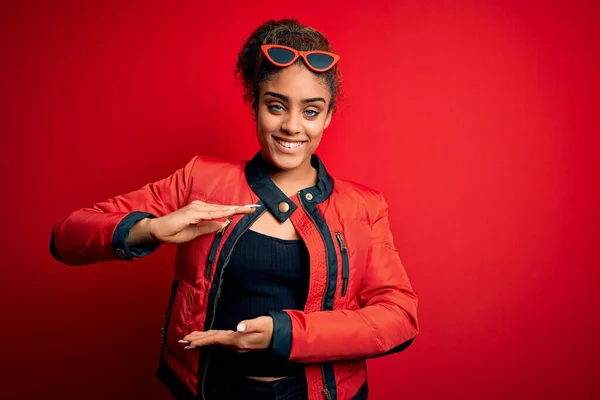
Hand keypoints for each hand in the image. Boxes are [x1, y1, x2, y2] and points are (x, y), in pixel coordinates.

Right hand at [130, 200, 259, 244]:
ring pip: (219, 209)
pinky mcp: (192, 213)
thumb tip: (223, 224)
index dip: (236, 210)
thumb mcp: (195, 233)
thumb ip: (208, 228)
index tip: (249, 210)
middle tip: (254, 208)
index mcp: (201, 211)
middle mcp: (200, 207)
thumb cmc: (174, 232)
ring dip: (233, 209)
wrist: (157, 231)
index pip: (222, 211)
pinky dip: (221, 213)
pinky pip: (209, 214)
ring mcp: (196, 209)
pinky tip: (230, 213)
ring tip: (247, 209)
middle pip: (223, 208)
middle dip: (239, 208)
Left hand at [179, 316, 273, 352]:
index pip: (216, 339)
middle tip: (182, 341)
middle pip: (213, 341)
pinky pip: (221, 341)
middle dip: (197, 341)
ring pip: (216, 341)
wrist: (282, 337)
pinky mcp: (240, 342)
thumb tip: (238, 327)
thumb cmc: (271, 328)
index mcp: (238, 339)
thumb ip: (249, 324)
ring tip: (190, 340)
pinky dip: (211, 339)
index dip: (201, 339)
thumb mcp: (261, 323)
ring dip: (202, 340)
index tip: (188, 339)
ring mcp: (238, 345)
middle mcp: (236, 344)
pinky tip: (207, 338)